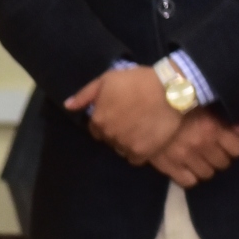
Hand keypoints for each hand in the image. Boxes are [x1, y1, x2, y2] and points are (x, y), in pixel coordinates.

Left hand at [66, 66, 181, 163]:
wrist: (170, 90)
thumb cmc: (138, 81)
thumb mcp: (107, 79)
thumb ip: (85, 94)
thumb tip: (68, 106)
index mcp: (98, 119)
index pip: (96, 129)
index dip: (107, 122)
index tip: (119, 115)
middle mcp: (108, 135)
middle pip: (109, 139)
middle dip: (117, 132)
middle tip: (132, 120)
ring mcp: (125, 145)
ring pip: (121, 149)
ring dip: (127, 142)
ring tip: (141, 129)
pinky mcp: (142, 153)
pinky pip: (135, 159)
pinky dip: (139, 152)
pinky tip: (147, 139)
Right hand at [149, 111, 238, 187]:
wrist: (139, 108)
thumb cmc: (175, 102)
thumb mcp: (206, 108)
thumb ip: (233, 122)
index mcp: (213, 128)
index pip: (237, 149)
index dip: (232, 146)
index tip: (224, 142)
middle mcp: (202, 145)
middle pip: (223, 163)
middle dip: (219, 157)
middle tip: (209, 149)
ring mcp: (185, 158)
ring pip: (208, 174)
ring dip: (205, 167)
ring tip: (197, 158)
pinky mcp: (168, 166)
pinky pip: (188, 181)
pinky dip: (189, 176)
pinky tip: (185, 167)